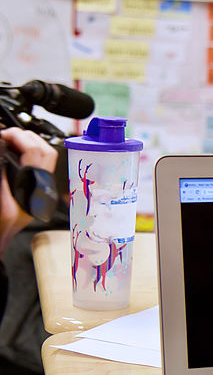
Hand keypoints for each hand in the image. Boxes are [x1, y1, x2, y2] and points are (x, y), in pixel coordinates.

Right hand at [0, 128, 57, 252]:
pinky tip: (14, 151)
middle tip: (6, 134)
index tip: (5, 134)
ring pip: (45, 156)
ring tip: (9, 140)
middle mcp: (43, 189)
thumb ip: (1, 177)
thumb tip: (3, 154)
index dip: (20, 138)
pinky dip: (28, 153)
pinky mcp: (37, 190)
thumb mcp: (0, 202)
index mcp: (35, 191)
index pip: (37, 153)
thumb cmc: (0, 227)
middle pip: (46, 151)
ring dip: (28, 143)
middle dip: (26, 137)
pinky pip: (39, 166)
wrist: (0, 240)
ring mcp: (42, 189)